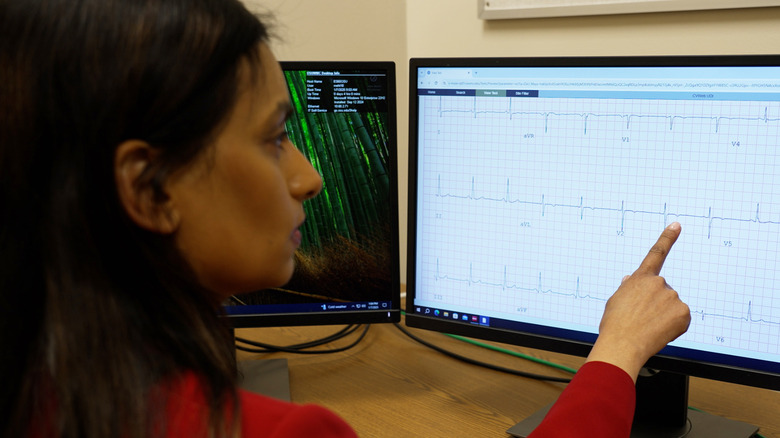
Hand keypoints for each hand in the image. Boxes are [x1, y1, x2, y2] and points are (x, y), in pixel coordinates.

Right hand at [585, 222, 690, 381]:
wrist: (623, 345)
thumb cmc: (615, 325)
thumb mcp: (616, 301)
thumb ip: (627, 289)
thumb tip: (631, 280)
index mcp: (640, 279)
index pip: (656, 253)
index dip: (667, 238)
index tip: (677, 225)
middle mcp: (658, 283)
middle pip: (662, 291)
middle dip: (656, 303)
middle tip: (642, 318)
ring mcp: (672, 297)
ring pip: (672, 305)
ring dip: (664, 315)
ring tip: (648, 327)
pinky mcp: (683, 312)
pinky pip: (681, 317)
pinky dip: (673, 325)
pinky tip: (660, 331)